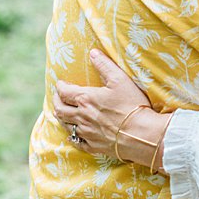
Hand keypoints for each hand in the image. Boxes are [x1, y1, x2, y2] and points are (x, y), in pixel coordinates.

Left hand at [52, 47, 167, 166]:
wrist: (141, 134)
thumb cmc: (131, 105)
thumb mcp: (120, 79)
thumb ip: (104, 65)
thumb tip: (93, 53)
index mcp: (86, 99)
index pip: (64, 92)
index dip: (60, 86)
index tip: (60, 84)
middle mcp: (82, 116)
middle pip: (60, 109)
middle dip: (56, 101)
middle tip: (58, 97)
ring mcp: (87, 133)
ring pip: (66, 126)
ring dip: (61, 118)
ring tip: (62, 113)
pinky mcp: (94, 146)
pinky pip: (77, 142)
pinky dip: (73, 136)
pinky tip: (75, 134)